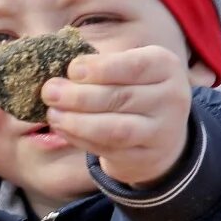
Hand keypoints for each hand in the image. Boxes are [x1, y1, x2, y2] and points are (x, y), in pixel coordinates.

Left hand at [41, 45, 193, 186]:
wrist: (160, 137)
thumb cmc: (133, 92)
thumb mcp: (127, 70)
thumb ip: (99, 66)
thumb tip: (56, 63)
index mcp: (165, 66)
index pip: (135, 65)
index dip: (101, 68)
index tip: (72, 69)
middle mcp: (170, 97)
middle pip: (120, 97)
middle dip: (78, 96)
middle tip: (49, 92)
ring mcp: (160, 130)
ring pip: (115, 128)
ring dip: (77, 122)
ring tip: (53, 114)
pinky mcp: (145, 156)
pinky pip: (107, 148)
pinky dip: (80, 138)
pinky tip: (62, 129)